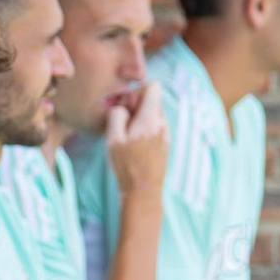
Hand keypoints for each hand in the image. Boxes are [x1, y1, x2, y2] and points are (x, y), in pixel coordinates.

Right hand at [106, 82, 167, 197]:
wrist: (144, 192)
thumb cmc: (127, 166)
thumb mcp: (113, 138)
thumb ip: (117, 115)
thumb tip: (122, 107)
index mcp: (151, 118)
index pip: (153, 87)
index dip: (137, 92)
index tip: (126, 107)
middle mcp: (162, 124)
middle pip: (153, 101)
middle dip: (137, 106)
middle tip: (123, 124)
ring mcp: (166, 135)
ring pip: (153, 115)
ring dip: (140, 120)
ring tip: (128, 138)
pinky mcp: (165, 146)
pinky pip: (155, 128)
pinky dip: (144, 131)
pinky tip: (135, 147)